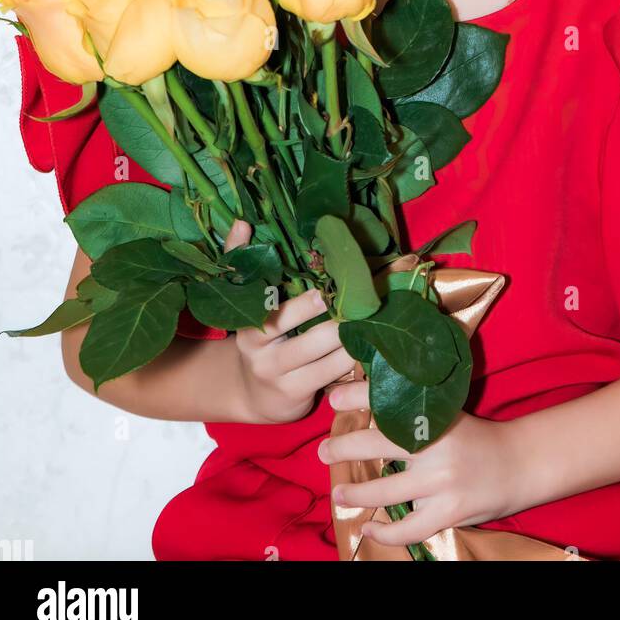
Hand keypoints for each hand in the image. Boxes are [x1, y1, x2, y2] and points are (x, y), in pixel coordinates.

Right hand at [223, 220, 354, 424]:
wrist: (248, 392)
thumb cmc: (256, 335)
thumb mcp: (244, 302)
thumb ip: (239, 260)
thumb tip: (242, 221)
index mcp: (251, 323)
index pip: (282, 310)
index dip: (312, 301)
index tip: (339, 286)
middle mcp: (263, 353)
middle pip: (314, 335)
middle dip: (346, 319)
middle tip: (373, 302)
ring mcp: (281, 378)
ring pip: (330, 358)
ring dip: (357, 339)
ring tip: (380, 320)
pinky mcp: (297, 398)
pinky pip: (334, 376)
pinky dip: (354, 361)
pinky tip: (371, 346)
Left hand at [318, 374, 518, 547]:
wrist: (520, 464)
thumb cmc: (476, 438)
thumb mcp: (449, 414)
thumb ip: (415, 413)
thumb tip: (371, 405)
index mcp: (436, 415)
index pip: (389, 401)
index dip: (358, 397)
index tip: (334, 399)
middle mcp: (436, 446)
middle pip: (378, 444)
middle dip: (344, 447)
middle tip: (323, 451)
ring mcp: (442, 482)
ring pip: (385, 491)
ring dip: (356, 493)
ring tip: (339, 493)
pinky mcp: (449, 512)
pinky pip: (408, 529)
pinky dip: (385, 533)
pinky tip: (371, 527)